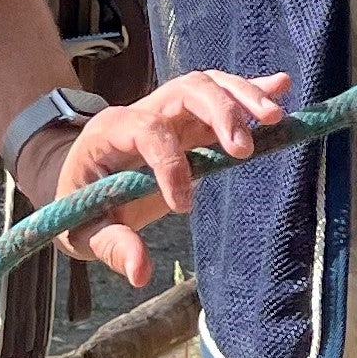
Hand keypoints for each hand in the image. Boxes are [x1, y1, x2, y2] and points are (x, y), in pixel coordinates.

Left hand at [31, 70, 292, 290]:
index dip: (169, 161)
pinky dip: (250, 89)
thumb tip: (140, 272)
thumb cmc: (76, 206)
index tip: (183, 206)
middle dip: (219, 113)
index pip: (146, 130)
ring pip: (206, 85)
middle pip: (185, 91)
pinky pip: (219, 94)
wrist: (75, 175)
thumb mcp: (81, 232)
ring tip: (275, 118)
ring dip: (242, 97)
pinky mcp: (189, 119)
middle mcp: (142, 111)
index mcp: (109, 133)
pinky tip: (281, 86)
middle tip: (245, 150)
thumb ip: (110, 245)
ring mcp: (168, 111)